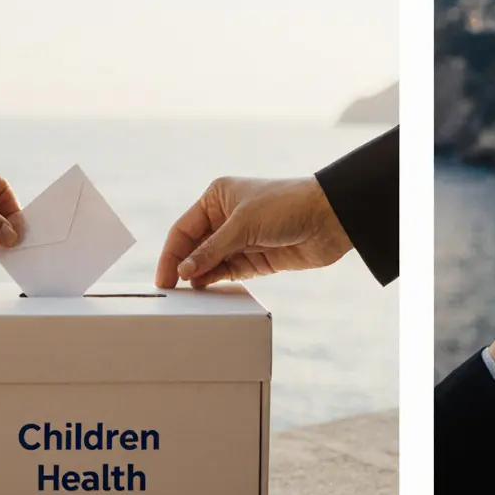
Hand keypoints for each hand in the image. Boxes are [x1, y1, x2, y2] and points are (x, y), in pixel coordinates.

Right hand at [155, 176, 351, 288]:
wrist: (330, 218)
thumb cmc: (286, 206)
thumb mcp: (243, 225)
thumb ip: (212, 251)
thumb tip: (184, 272)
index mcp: (217, 198)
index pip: (183, 229)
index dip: (171, 254)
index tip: (164, 279)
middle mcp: (226, 217)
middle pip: (194, 248)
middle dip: (183, 267)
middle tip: (171, 293)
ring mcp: (241, 239)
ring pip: (211, 263)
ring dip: (200, 277)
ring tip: (187, 296)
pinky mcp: (257, 259)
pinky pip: (229, 273)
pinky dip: (218, 282)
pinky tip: (208, 291)